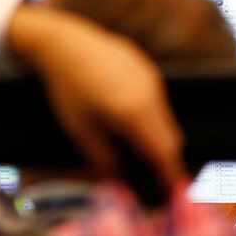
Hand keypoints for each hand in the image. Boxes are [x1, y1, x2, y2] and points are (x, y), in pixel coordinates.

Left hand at [8, 4, 187, 191]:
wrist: (64, 43)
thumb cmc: (67, 88)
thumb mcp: (80, 131)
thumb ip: (103, 160)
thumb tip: (120, 179)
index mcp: (134, 113)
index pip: (164, 152)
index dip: (170, 175)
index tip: (169, 193)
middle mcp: (150, 95)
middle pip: (171, 137)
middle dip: (166, 160)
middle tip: (156, 177)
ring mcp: (151, 78)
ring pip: (165, 117)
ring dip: (158, 136)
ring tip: (140, 148)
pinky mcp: (146, 67)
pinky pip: (157, 99)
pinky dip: (151, 115)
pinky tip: (130, 118)